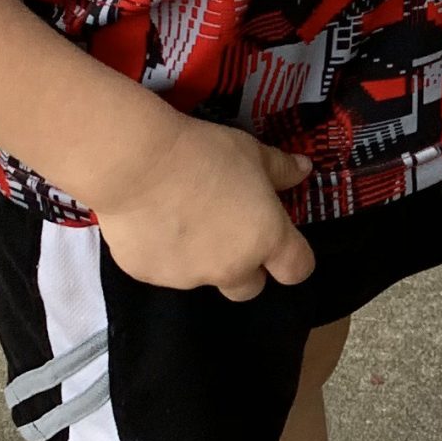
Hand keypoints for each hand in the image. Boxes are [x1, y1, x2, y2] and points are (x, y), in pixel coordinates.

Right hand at [91, 118, 316, 300]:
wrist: (137, 165)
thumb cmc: (206, 154)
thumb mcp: (252, 153)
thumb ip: (281, 169)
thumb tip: (303, 170)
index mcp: (265, 239)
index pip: (297, 270)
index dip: (294, 258)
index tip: (283, 242)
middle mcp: (231, 268)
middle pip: (250, 287)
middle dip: (246, 266)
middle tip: (230, 230)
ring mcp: (188, 278)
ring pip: (204, 277)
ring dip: (202, 257)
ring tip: (183, 216)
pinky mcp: (149, 277)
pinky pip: (164, 270)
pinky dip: (165, 253)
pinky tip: (153, 221)